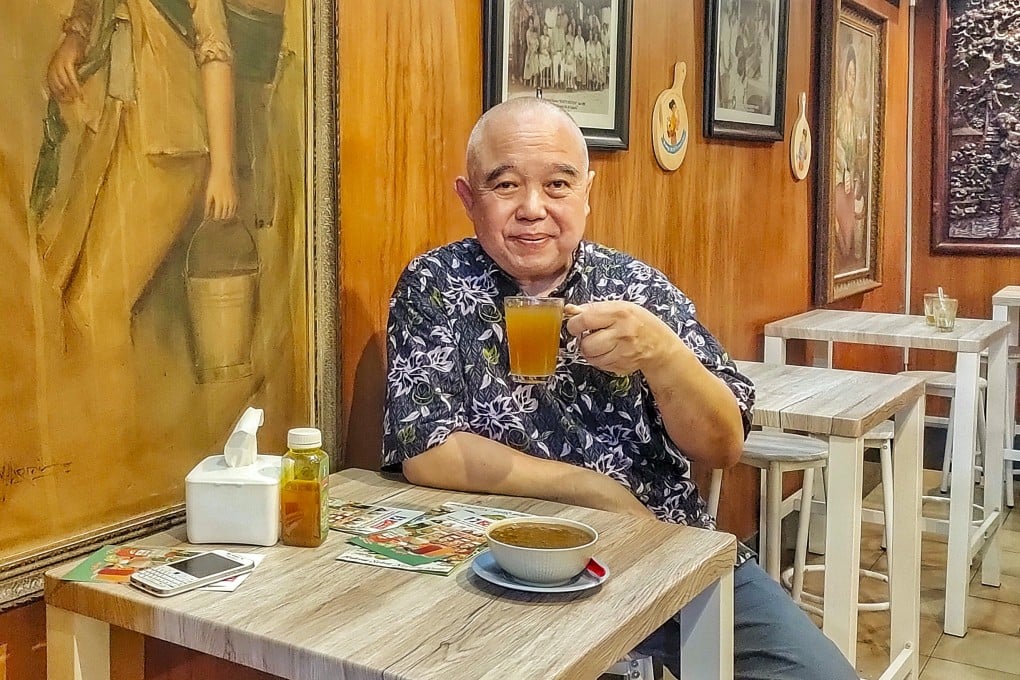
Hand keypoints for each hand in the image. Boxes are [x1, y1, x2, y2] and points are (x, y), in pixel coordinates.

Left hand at [46, 34, 85, 102]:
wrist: (75, 38)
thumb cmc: (73, 53)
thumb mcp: (68, 66)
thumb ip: (67, 76)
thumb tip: (71, 90)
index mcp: (51, 68)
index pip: (51, 85)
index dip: (57, 94)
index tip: (65, 102)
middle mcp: (52, 66)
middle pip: (56, 84)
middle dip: (63, 94)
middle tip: (71, 102)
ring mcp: (58, 63)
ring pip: (62, 81)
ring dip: (69, 91)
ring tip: (76, 98)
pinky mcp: (66, 61)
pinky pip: (70, 76)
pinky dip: (74, 84)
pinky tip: (78, 90)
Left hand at [204, 168, 237, 219]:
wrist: (223, 172)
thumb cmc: (214, 181)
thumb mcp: (209, 193)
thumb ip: (208, 204)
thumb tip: (206, 214)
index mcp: (219, 201)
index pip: (218, 215)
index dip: (215, 218)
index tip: (212, 218)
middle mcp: (228, 202)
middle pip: (226, 215)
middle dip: (221, 217)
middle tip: (218, 217)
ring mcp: (233, 200)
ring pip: (232, 213)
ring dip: (228, 215)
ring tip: (224, 216)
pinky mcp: (237, 197)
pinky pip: (236, 207)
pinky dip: (234, 211)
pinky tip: (230, 210)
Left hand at [564, 301, 681, 375]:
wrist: (660, 345)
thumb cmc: (639, 323)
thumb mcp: (620, 307)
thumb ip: (594, 309)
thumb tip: (570, 310)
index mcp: (620, 313)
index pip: (585, 320)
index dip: (574, 324)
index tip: (576, 324)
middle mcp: (622, 333)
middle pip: (586, 344)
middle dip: (583, 340)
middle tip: (591, 335)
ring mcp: (623, 352)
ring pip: (590, 357)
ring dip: (591, 351)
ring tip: (602, 343)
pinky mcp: (622, 366)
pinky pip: (599, 365)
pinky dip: (600, 359)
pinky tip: (610, 351)